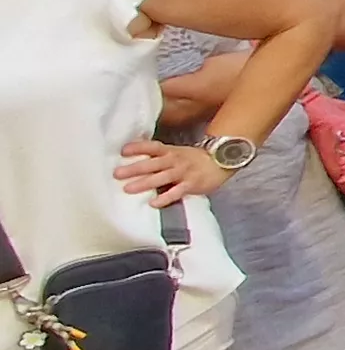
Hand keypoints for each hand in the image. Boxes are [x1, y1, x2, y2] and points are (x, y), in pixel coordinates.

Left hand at [114, 138, 228, 206]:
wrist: (222, 162)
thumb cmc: (194, 160)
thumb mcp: (178, 153)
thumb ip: (160, 157)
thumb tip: (136, 162)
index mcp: (170, 151)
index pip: (152, 147)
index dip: (138, 147)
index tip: (122, 151)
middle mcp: (175, 160)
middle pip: (152, 163)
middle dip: (134, 168)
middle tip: (117, 174)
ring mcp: (183, 172)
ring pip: (161, 177)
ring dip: (144, 183)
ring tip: (128, 189)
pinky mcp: (191, 184)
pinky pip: (176, 192)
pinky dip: (165, 198)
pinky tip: (153, 203)